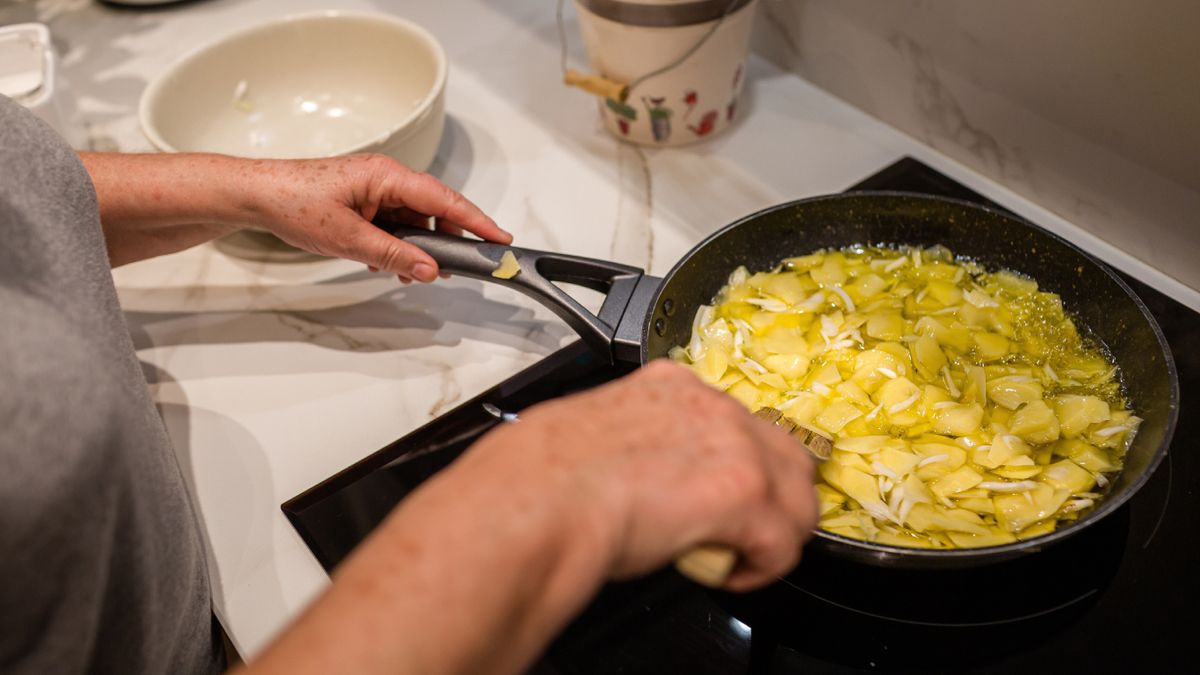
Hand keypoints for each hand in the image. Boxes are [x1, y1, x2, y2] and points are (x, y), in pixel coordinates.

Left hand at [81, 152, 509, 273]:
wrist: (256, 195)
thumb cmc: (294, 202)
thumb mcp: (347, 238)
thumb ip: (393, 255)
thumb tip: (429, 269)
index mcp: (387, 175)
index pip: (445, 199)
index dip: (477, 221)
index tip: (501, 239)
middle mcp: (386, 178)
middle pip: (435, 210)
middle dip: (446, 241)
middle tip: (458, 268)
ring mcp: (376, 189)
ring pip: (415, 221)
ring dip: (416, 248)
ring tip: (409, 272)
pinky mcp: (365, 201)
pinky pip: (395, 224)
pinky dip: (397, 244)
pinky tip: (384, 263)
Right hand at [454, 359, 819, 590]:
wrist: (539, 500)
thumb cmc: (544, 477)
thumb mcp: (597, 432)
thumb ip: (638, 443)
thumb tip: (638, 474)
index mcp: (671, 385)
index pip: (736, 421)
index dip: (736, 465)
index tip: (716, 496)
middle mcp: (711, 405)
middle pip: (785, 453)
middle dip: (774, 499)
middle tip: (745, 533)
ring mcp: (734, 444)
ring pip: (799, 497)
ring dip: (778, 533)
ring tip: (743, 557)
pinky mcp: (742, 492)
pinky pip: (783, 541)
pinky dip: (764, 567)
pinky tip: (732, 575)